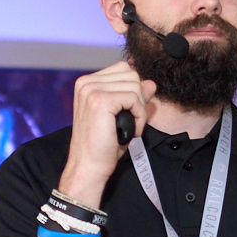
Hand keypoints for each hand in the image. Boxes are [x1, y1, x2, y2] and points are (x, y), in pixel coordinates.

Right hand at [59, 60, 156, 201]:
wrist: (89, 166)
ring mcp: (91, 90)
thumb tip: (150, 83)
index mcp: (87, 83)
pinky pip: (134, 98)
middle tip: (131, 122)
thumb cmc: (102, 145)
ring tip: (129, 127)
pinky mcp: (100, 100)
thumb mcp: (122, 115)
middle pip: (131, 75)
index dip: (134, 91)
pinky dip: (139, 116)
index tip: (128, 113)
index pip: (124, 70)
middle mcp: (86, 83)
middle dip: (138, 99)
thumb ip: (135, 96)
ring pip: (134, 85)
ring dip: (139, 109)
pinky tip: (130, 131)